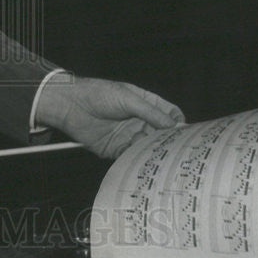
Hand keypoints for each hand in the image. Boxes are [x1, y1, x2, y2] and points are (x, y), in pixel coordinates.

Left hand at [35, 75, 184, 157]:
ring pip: (149, 146)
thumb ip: (151, 112)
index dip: (178, 123)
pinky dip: (140, 160)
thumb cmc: (98, 94)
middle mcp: (139, 120)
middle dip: (170, 141)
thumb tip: (174, 125)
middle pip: (161, 133)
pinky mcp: (117, 149)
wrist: (71, 106)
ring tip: (164, 159)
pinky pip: (133, 157)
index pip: (169, 114)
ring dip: (155, 152)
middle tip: (180, 151)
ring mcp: (129, 135)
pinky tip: (146, 164)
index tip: (187, 133)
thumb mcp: (128, 98)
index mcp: (144, 103)